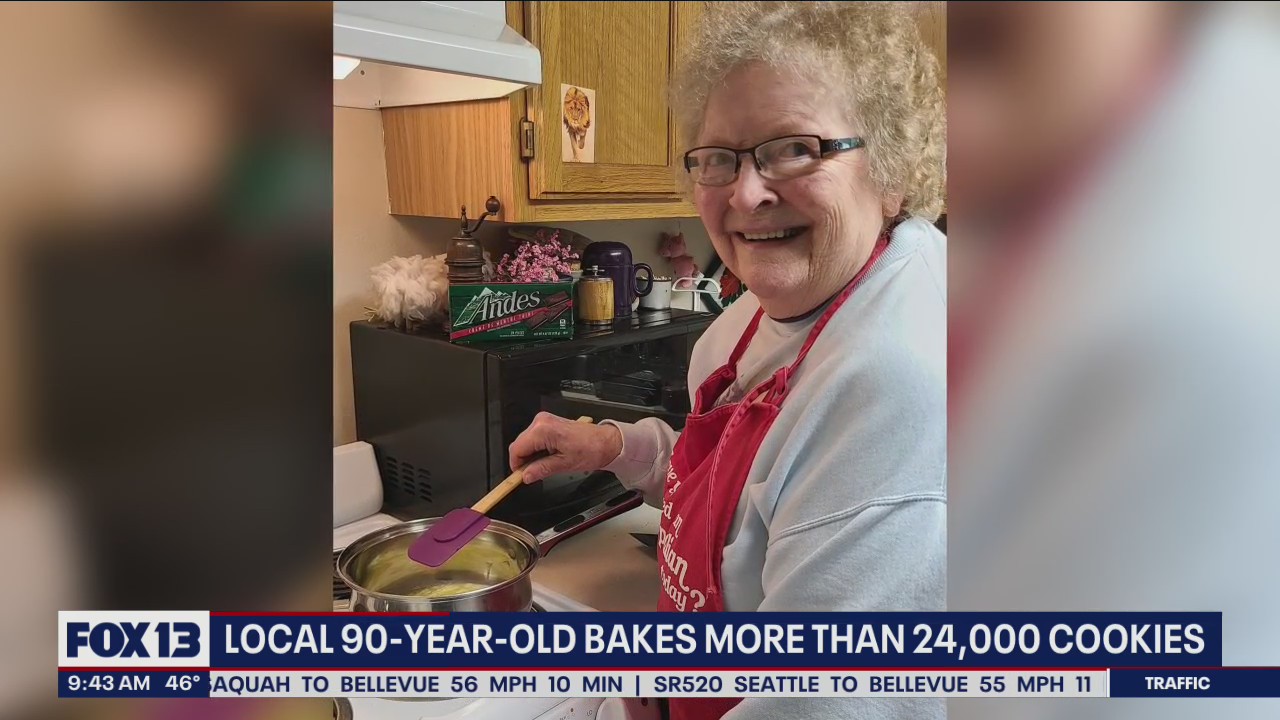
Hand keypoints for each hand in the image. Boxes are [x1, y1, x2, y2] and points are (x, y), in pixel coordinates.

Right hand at [509, 412, 623, 482]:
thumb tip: (526, 476)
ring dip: (530, 456)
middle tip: (531, 475)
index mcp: (543, 430)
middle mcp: (542, 422)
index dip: (516, 465)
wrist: (606, 441)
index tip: (518, 477)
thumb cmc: (591, 449)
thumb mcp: (564, 464)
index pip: (517, 449)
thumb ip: (541, 470)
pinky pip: (534, 438)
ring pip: (526, 442)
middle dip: (523, 461)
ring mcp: (545, 421)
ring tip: (543, 466)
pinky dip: (536, 450)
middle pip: (519, 444)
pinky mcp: (549, 423)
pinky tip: (546, 458)